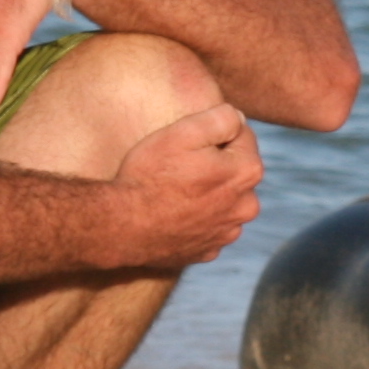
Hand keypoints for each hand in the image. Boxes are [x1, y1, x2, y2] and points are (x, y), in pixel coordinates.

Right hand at [93, 101, 262, 268]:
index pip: (242, 135)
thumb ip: (220, 118)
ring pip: (224, 199)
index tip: (188, 142)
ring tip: (174, 190)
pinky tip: (172, 213)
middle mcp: (246, 205)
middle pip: (236, 169)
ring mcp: (228, 232)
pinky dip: (196, 218)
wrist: (121, 227)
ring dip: (208, 191)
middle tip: (178, 165)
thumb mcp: (183, 132)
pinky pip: (208, 225)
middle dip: (216, 162)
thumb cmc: (150, 176)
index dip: (213, 132)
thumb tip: (238, 118)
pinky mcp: (209, 250)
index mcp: (247, 171)